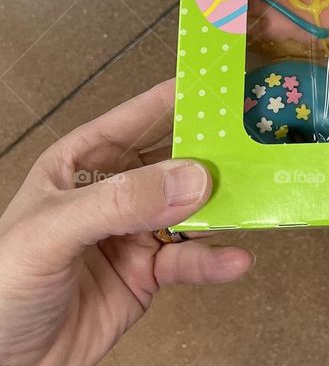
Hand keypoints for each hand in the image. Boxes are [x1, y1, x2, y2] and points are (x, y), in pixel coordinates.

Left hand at [0, 79, 252, 365]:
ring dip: (225, 204)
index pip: (139, 116)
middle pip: (175, 158)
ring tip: (261, 198)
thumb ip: (122, 202)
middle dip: (217, 149)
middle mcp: (113, 190)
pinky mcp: (147, 275)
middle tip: (266, 138)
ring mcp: (133, 232)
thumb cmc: (4, 284)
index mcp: (81, 162)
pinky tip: (236, 261)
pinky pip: (188, 259)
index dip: (184, 97)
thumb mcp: (53, 233)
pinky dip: (213, 260)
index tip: (232, 82)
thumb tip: (198, 177)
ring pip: (192, 207)